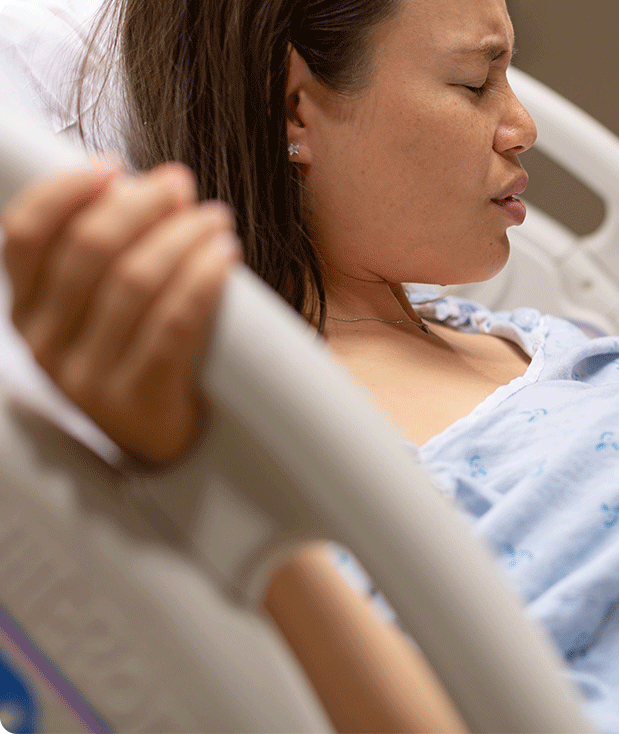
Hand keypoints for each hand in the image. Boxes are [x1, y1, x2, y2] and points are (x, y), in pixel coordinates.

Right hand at [3, 162, 239, 465]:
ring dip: (181, 237)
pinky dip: (202, 280)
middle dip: (140, 205)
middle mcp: (45, 343)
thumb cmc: (139, 353)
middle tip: (182, 184)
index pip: (23, 235)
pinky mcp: (137, 398)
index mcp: (26, 310)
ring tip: (215, 217)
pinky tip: (226, 255)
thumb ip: (102, 255)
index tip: (114, 165)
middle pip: (89, 250)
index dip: (66, 191)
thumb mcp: (97, 308)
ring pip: (135, 282)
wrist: (164, 442)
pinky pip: (173, 324)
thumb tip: (145, 186)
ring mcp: (87, 376)